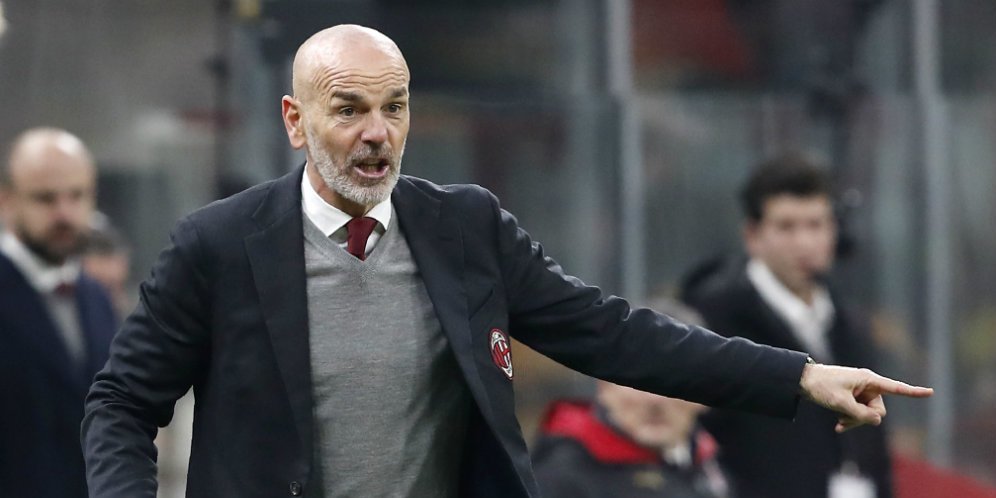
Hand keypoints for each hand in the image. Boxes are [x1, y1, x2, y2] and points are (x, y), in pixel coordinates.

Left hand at [799, 363, 932, 432]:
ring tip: (839, 423)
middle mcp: (867, 384)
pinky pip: (858, 413)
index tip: (931, 392)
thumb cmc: (821, 386)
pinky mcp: (852, 397)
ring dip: (854, 421)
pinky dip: (850, 420)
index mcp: (868, 380)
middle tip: (845, 420)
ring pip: (868, 414)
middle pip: (878, 410)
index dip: (913, 392)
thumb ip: (861, 415)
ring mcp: (860, 391)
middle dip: (864, 418)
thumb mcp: (841, 403)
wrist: (801, 380)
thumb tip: (877, 421)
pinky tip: (838, 426)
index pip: (895, 387)